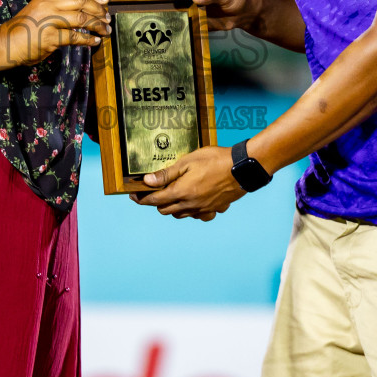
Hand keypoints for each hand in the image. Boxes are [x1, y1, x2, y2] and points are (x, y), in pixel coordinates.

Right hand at [0, 0, 109, 72]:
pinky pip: (75, 37)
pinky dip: (89, 40)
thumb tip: (85, 6)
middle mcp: (49, 4)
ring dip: (98, 25)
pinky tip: (96, 41)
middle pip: (83, 2)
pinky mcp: (50, 37)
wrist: (7, 42)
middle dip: (99, 10)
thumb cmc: (25, 27)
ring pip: (82, 19)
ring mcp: (50, 20)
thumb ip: (58, 4)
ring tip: (106, 29)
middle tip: (108, 17)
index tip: (105, 0)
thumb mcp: (40, 7)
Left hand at [129, 146, 244, 218]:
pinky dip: (191, 211)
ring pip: (180, 215)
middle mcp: (190, 205)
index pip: (154, 200)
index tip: (133, 195)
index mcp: (181, 192)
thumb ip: (167, 174)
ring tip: (173, 194)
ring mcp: (203, 209)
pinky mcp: (215, 209)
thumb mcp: (188, 161)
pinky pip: (198, 216)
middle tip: (153, 191)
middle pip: (165, 210)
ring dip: (172, 207)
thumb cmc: (216, 160)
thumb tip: (147, 181)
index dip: (141, 199)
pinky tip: (194, 201)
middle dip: (156, 202)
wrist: (243, 168)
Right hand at [143, 0, 256, 32]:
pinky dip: (173, 26)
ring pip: (172, 10)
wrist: (244, 12)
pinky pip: (180, 22)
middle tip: (141, 6)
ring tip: (147, 21)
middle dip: (157, 1)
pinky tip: (162, 33)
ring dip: (163, 15)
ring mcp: (188, 5)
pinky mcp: (190, 17)